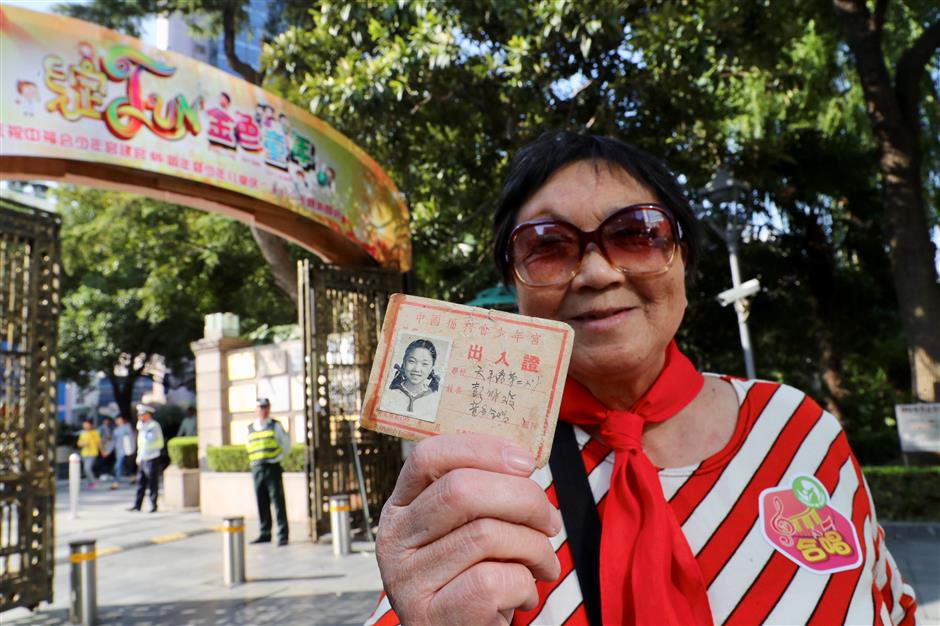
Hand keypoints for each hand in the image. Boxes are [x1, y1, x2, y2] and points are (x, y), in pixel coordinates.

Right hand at [376, 433, 561, 625]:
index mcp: (401, 507)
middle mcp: (395, 540)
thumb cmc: (469, 579)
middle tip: (549, 521)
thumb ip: (478, 496)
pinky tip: (523, 595)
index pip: (428, 456)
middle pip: (462, 490)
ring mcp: (408, 579)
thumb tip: (521, 463)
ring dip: (535, 548)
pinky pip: (496, 580)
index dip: (481, 449)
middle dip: (524, 499)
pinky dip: (525, 585)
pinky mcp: (432, 614)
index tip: (525, 462)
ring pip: (487, 534)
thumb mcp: (461, 531)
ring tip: (543, 564)